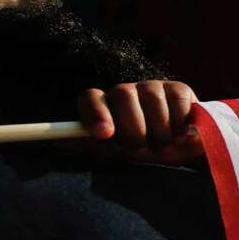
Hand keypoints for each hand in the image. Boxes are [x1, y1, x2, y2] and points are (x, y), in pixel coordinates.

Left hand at [78, 80, 204, 164]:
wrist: (182, 148)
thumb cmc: (144, 149)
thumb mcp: (116, 152)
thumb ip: (89, 145)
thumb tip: (56, 142)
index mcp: (105, 105)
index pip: (91, 98)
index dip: (96, 113)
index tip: (105, 134)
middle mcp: (126, 92)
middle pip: (123, 96)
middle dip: (134, 128)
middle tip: (142, 150)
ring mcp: (152, 87)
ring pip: (152, 100)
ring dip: (160, 131)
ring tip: (165, 147)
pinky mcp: (178, 89)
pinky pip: (177, 100)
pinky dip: (180, 123)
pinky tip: (182, 135)